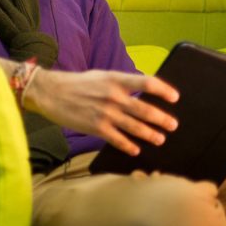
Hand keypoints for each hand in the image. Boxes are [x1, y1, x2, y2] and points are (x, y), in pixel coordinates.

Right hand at [21, 69, 179, 155]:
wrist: (50, 92)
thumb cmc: (76, 83)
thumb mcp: (101, 76)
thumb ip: (120, 83)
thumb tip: (141, 89)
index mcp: (115, 80)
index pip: (147, 83)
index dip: (164, 90)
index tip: (175, 97)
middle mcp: (113, 96)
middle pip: (145, 109)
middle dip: (162, 119)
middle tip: (172, 125)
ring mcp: (105, 113)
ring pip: (135, 127)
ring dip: (151, 134)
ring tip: (160, 138)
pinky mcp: (96, 128)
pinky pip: (118, 139)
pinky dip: (129, 146)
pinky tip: (136, 150)